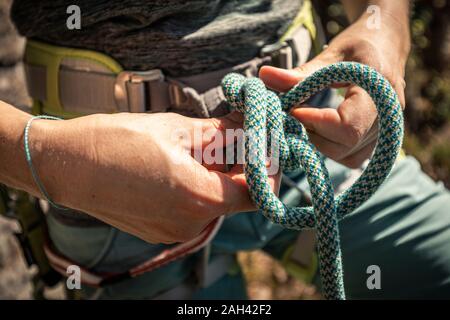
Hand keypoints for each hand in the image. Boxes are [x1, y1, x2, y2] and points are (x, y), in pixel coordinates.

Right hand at [7, 109, 278, 243]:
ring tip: (199, 147)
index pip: (256, 193)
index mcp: (200, 199)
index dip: (266, 169)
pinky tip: (178, 165)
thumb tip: (248, 128)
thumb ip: (221, 134)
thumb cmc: (115, 142)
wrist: (66, 165)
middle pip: (235, 198)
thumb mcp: (175, 129)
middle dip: (240, 168)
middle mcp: (190, 225)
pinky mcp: (158, 231)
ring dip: (216, 177)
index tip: (263, 147)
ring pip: (213, 203)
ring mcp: (173, 232)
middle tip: (231, 137)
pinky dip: (196, 189)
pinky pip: (191, 211)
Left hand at [260, 12, 409, 167]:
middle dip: (313, 133)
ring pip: (346, 156)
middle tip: (297, 112)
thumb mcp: (331, 54)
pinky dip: (331, 148)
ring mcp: (386, 132)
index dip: (313, 121)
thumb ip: (300, 72)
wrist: (388, 44)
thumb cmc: (360, 43)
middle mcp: (388, 116)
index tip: (293, 108)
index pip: (346, 125)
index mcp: (380, 89)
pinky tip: (320, 128)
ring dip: (320, 142)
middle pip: (344, 145)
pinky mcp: (378, 141)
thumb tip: (264, 75)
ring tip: (309, 118)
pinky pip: (352, 158)